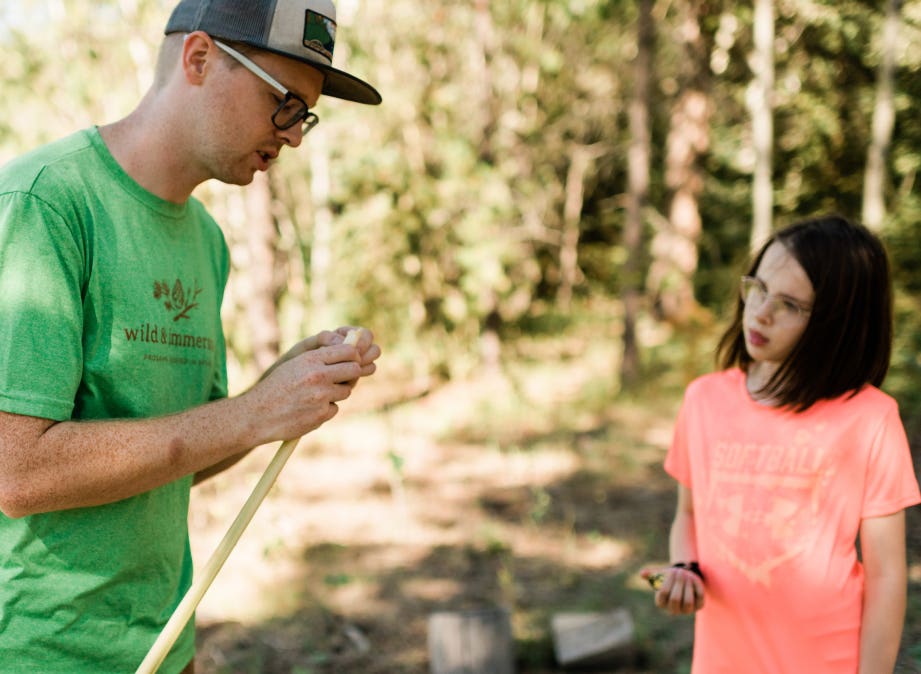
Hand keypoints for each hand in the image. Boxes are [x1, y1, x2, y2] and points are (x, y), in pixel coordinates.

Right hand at [242, 327, 379, 443]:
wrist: (257, 415)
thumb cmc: (276, 388)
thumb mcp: (294, 365)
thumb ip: (319, 359)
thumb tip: (349, 355)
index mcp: (310, 359)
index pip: (348, 350)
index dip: (352, 355)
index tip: (350, 360)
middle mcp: (318, 375)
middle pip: (354, 370)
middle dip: (352, 374)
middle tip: (343, 378)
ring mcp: (321, 396)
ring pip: (346, 391)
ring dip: (336, 393)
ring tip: (315, 396)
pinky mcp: (321, 414)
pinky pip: (334, 408)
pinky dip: (325, 410)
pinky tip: (308, 410)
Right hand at [641, 565, 704, 614]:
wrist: (685, 579)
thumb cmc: (670, 578)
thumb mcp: (660, 575)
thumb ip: (651, 575)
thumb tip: (642, 573)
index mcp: (662, 603)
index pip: (663, 595)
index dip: (667, 582)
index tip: (671, 572)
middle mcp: (673, 609)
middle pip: (675, 599)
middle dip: (678, 583)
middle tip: (680, 571)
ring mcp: (687, 610)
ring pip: (688, 601)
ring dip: (687, 585)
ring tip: (687, 574)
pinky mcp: (699, 606)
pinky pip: (699, 597)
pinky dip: (696, 586)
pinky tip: (693, 578)